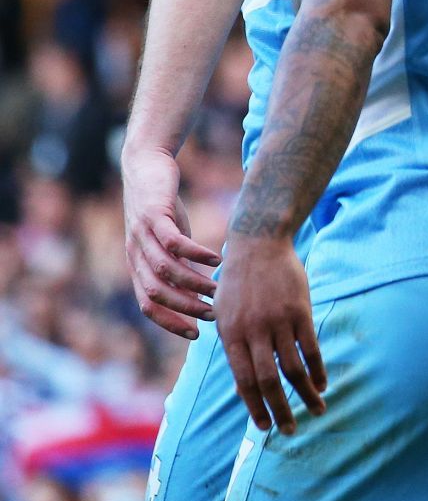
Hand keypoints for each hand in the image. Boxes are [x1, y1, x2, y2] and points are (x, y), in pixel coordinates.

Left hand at [121, 144, 220, 337]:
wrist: (146, 166)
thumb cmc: (162, 207)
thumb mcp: (170, 241)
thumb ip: (179, 266)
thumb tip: (199, 293)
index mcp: (137, 266)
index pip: (148, 306)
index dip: (170, 323)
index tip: (196, 334)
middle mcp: (135, 255)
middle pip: (155, 293)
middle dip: (184, 309)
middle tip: (212, 315)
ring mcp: (142, 235)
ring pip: (165, 271)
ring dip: (193, 284)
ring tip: (219, 289)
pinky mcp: (154, 216)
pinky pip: (174, 242)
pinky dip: (196, 254)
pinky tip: (217, 258)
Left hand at [216, 235, 326, 434]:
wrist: (258, 245)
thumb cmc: (238, 283)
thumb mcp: (225, 314)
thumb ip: (234, 348)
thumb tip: (243, 385)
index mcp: (231, 335)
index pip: (244, 380)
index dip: (255, 406)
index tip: (264, 427)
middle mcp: (254, 331)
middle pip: (269, 380)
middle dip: (280, 409)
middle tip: (290, 431)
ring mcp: (278, 321)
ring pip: (294, 367)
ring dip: (306, 393)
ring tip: (317, 410)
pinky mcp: (300, 311)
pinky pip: (311, 347)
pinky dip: (318, 368)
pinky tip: (323, 383)